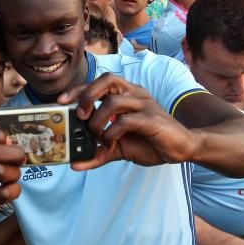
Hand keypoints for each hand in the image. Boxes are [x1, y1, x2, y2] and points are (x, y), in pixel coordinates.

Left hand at [58, 74, 196, 170]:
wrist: (182, 148)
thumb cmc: (151, 141)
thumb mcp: (119, 148)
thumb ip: (97, 153)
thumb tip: (74, 164)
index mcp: (126, 94)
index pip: (98, 83)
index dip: (78, 89)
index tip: (61, 101)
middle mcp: (135, 94)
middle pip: (106, 80)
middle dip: (87, 96)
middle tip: (80, 116)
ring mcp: (144, 104)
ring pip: (112, 102)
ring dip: (98, 122)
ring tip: (96, 137)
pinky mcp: (151, 119)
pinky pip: (125, 121)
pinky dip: (111, 133)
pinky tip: (111, 143)